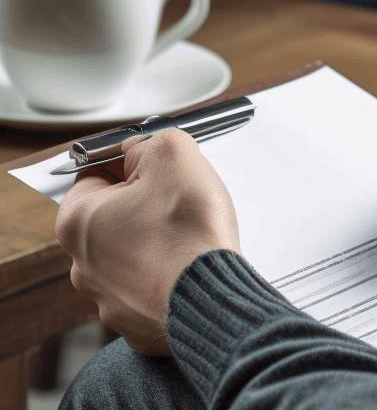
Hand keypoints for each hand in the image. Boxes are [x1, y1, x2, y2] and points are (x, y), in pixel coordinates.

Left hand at [55, 130, 240, 354]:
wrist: (213, 297)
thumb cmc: (190, 234)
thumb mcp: (174, 153)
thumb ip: (150, 141)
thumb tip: (141, 148)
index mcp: (77, 221)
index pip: (95, 174)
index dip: (131, 164)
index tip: (157, 168)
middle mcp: (82, 265)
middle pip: (114, 214)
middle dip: (145, 203)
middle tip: (178, 199)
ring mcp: (108, 298)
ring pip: (132, 251)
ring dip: (157, 238)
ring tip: (188, 234)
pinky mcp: (134, 321)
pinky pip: (150, 284)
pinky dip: (168, 272)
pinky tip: (188, 263)